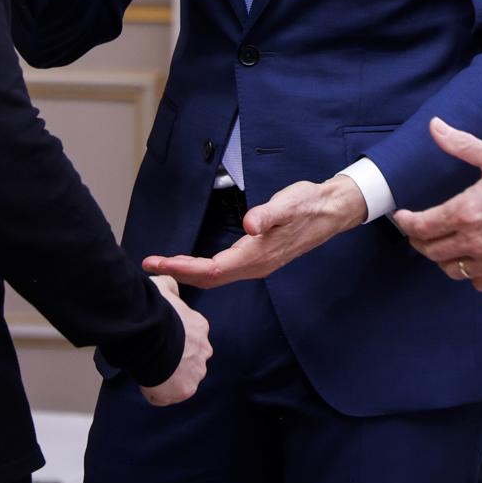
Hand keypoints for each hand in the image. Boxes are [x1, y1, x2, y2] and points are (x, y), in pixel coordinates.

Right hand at [138, 276, 210, 405]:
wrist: (150, 333)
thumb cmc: (155, 310)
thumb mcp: (164, 287)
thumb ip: (169, 286)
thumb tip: (168, 281)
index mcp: (200, 327)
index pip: (192, 339)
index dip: (175, 342)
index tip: (161, 342)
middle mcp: (204, 350)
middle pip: (191, 360)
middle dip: (177, 362)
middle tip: (155, 358)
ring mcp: (196, 371)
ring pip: (183, 380)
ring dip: (169, 378)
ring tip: (150, 371)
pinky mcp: (185, 390)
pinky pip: (169, 396)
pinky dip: (157, 393)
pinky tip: (146, 383)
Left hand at [142, 176, 367, 287]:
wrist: (331, 210)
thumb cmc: (309, 204)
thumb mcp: (289, 203)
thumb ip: (268, 214)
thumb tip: (250, 224)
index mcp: (257, 255)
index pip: (212, 269)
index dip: (182, 268)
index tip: (158, 263)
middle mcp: (255, 265)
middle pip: (209, 278)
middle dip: (177, 273)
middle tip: (150, 265)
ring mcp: (257, 264)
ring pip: (215, 276)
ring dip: (187, 272)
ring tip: (163, 265)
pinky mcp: (258, 257)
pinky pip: (223, 270)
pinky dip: (201, 269)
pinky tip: (191, 263)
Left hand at [394, 118, 481, 289]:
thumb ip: (462, 145)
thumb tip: (435, 127)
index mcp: (465, 211)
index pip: (420, 227)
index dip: (406, 223)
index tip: (403, 218)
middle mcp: (473, 241)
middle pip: (430, 251)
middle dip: (421, 240)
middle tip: (422, 231)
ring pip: (451, 269)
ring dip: (444, 258)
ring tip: (447, 245)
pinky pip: (477, 282)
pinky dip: (471, 272)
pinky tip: (475, 259)